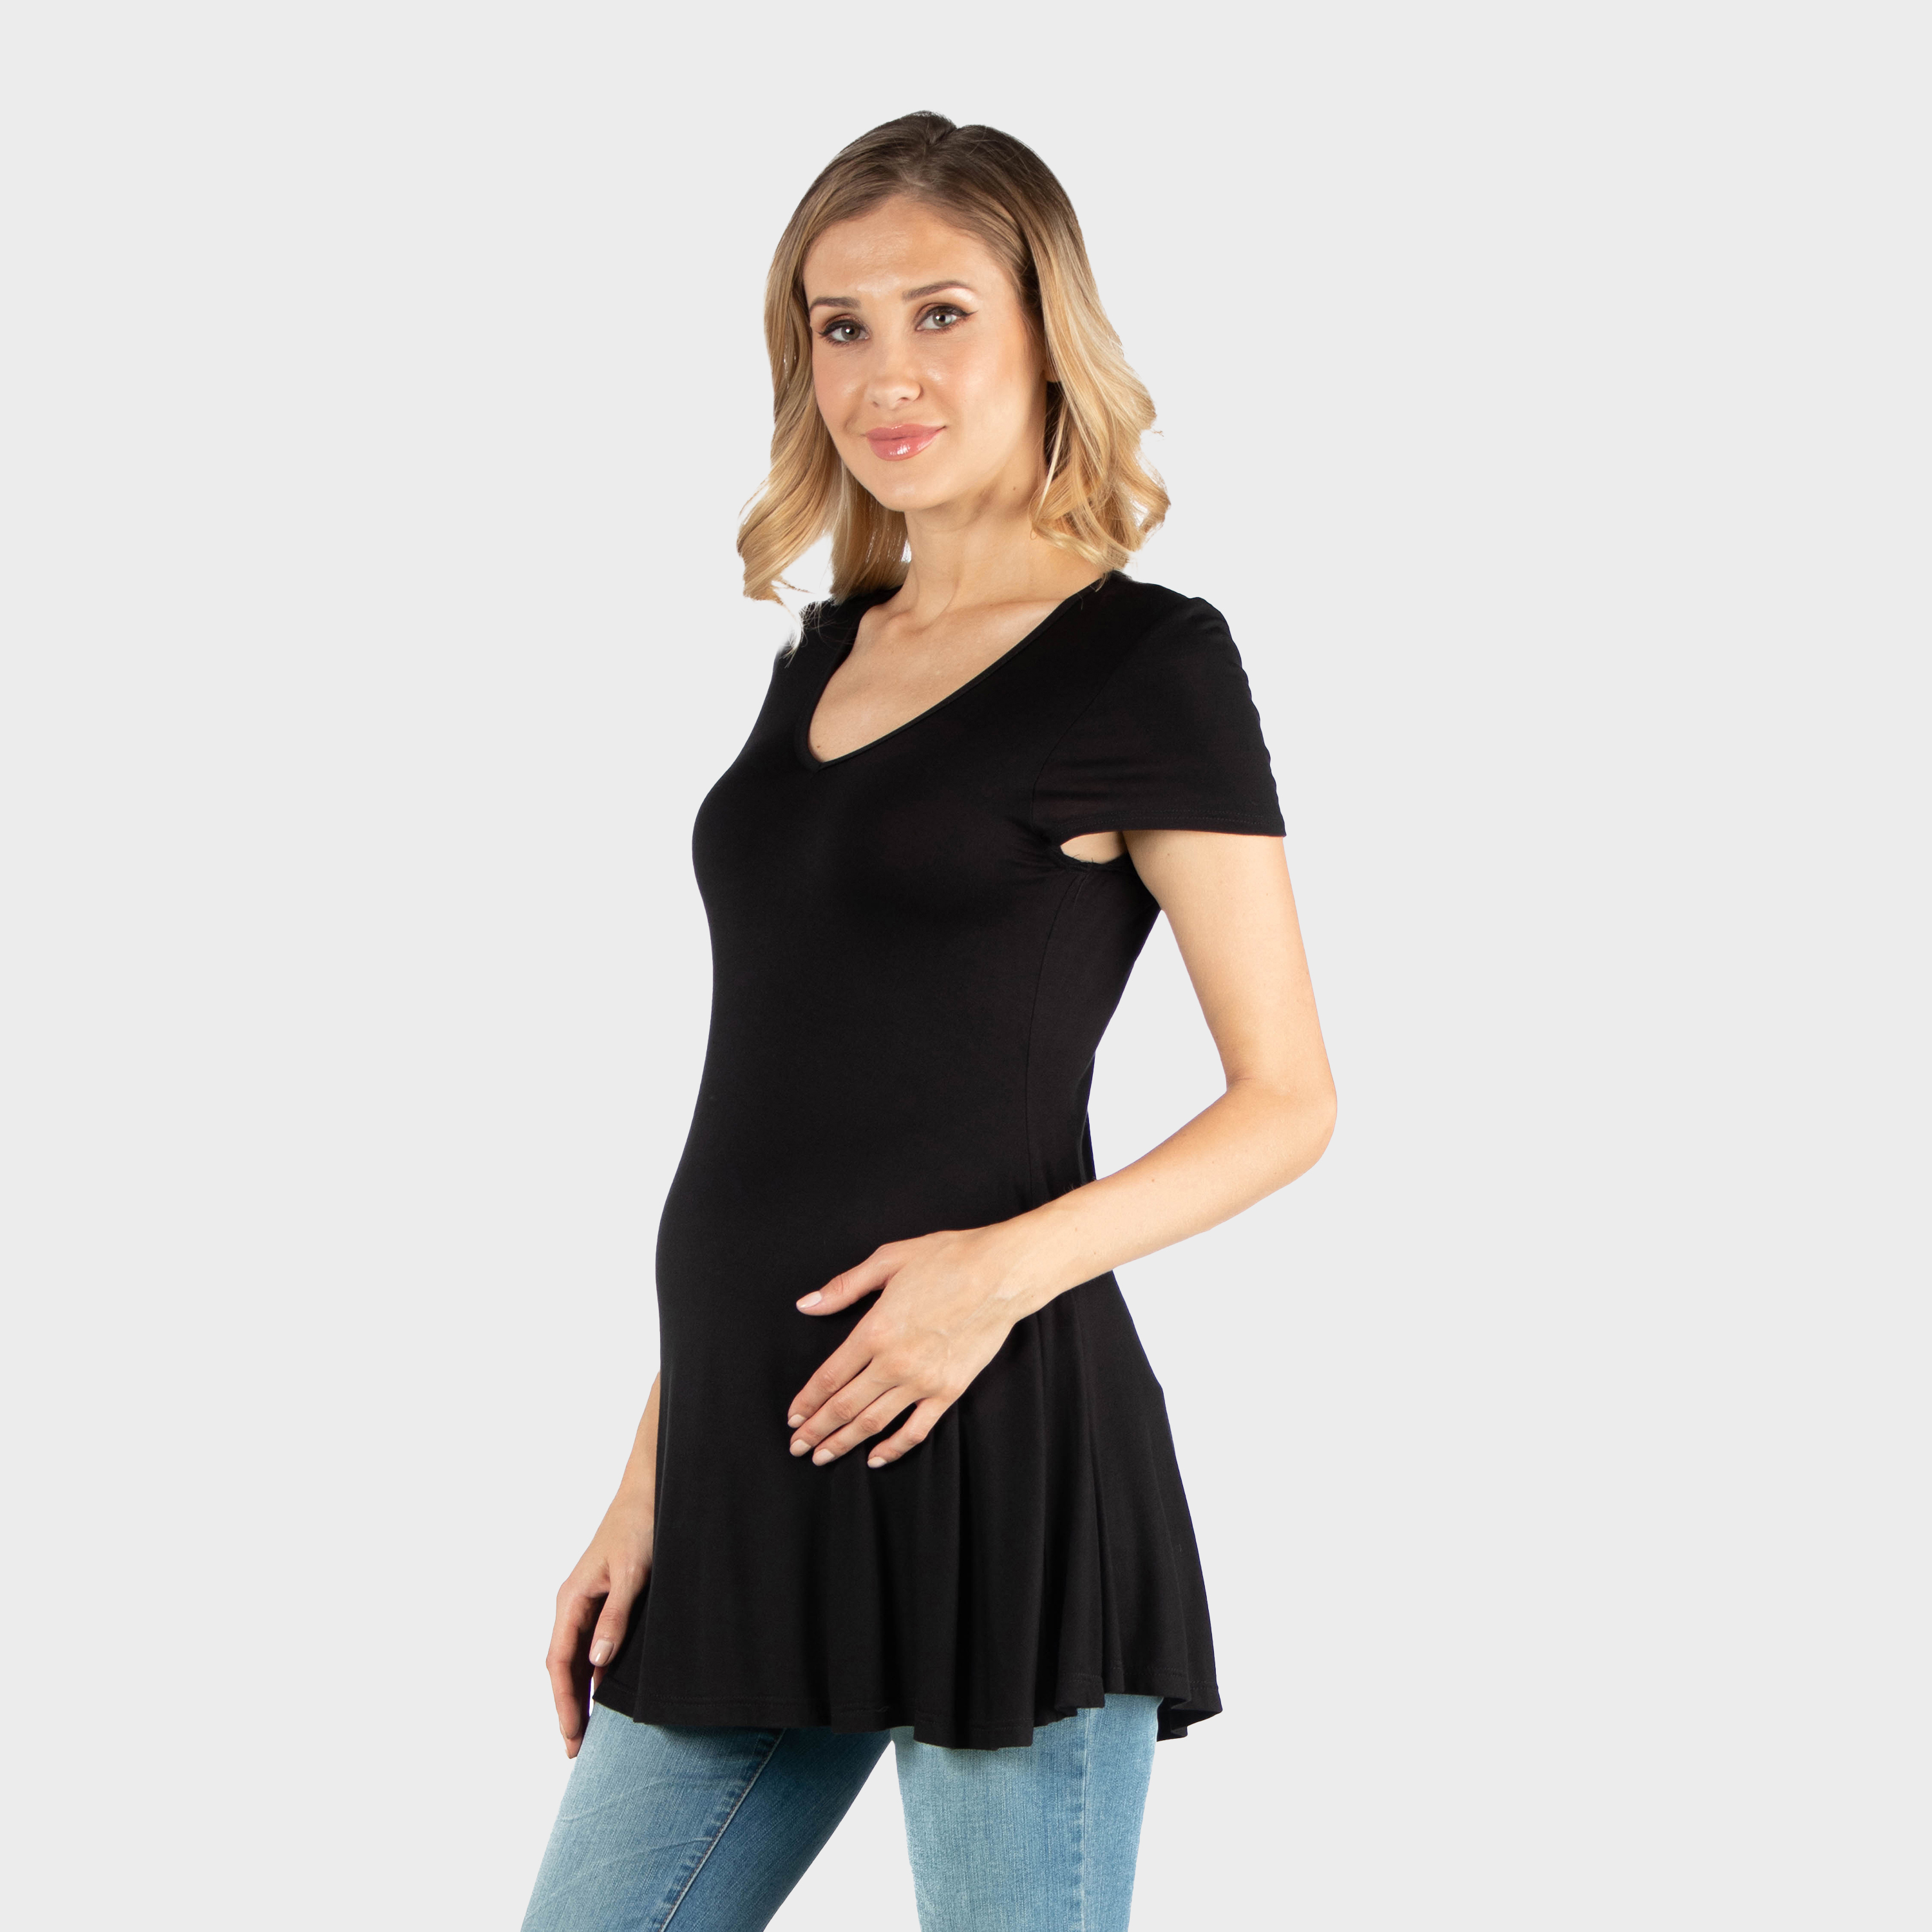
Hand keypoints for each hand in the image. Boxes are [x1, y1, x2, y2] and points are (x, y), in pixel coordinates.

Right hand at [545, 1493, 653, 1757]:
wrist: (651, 1490)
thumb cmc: (641, 1527)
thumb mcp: (633, 1574)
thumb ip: (615, 1618)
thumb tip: (595, 1664)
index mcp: (571, 1599)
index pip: (559, 1662)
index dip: (564, 1703)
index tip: (571, 1737)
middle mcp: (574, 1603)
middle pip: (562, 1666)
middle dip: (567, 1707)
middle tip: (576, 1750)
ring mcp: (588, 1602)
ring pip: (576, 1658)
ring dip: (578, 1693)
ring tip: (586, 1733)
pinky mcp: (606, 1599)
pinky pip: (592, 1644)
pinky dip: (593, 1672)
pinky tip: (604, 1693)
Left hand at [786, 1226, 1036, 1468]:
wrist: (1001, 1274)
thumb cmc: (946, 1259)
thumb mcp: (888, 1260)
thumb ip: (844, 1287)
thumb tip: (806, 1304)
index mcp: (875, 1330)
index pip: (829, 1377)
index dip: (807, 1401)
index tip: (792, 1417)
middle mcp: (894, 1363)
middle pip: (844, 1406)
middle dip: (816, 1430)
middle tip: (796, 1446)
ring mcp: (923, 1382)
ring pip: (873, 1422)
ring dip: (843, 1442)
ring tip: (822, 1456)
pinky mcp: (949, 1391)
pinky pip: (916, 1430)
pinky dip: (893, 1448)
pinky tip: (875, 1458)